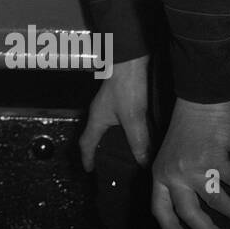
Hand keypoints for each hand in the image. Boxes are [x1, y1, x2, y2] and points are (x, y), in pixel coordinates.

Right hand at [80, 53, 150, 171]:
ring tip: (124, 155)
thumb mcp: (133, 117)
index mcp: (97, 118)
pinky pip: (119, 122)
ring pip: (108, 129)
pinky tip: (138, 136)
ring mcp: (110, 105)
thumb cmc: (126, 84)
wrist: (132, 58)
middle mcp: (100, 113)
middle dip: (98, 152)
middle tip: (106, 166)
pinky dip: (125, 133)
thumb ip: (138, 141)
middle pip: (94, 136)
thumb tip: (143, 162)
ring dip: (113, 142)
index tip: (90, 170)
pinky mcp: (121, 100)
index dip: (87, 158)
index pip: (86, 143)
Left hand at [151, 97, 229, 228]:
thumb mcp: (171, 157)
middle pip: (190, 214)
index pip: (160, 210)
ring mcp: (192, 167)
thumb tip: (188, 208)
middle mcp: (173, 174)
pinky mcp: (214, 159)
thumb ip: (175, 180)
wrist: (200, 103)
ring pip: (217, 202)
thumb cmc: (188, 130)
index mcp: (160, 175)